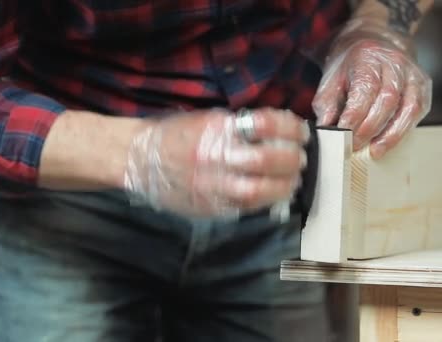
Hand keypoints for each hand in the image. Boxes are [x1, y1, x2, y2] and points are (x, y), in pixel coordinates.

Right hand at [123, 108, 308, 218]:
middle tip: (302, 158)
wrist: (140, 159)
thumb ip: (242, 127)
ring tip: (293, 180)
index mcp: (218, 129)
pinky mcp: (211, 206)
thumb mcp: (210, 120)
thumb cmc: (177, 135)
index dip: (290, 128)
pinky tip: (276, 194)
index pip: (266, 124)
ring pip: (260, 190)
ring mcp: (213, 185)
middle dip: (292, 160)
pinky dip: (267, 201)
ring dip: (285, 186)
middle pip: (267, 160)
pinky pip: (246, 207)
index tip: (301, 131)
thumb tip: (279, 133)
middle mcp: (216, 156)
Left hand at [312, 27, 431, 157]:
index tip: (342, 135)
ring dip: (391, 134)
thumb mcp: (331, 78)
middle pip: (387, 100)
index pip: (364, 90)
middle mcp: (394, 62)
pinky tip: (389, 141)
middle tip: (354, 147)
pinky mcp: (422, 85)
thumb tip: (326, 129)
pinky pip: (416, 110)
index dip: (354, 116)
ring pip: (408, 107)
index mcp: (368, 57)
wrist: (375, 41)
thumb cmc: (351, 65)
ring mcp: (412, 73)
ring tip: (374, 152)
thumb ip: (326, 104)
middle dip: (370, 128)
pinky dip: (403, 129)